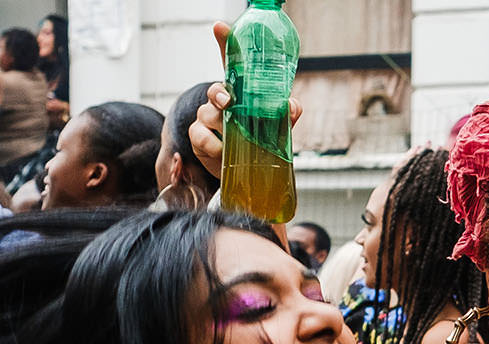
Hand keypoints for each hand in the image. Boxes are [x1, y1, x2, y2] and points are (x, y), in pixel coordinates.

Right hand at [189, 22, 304, 182]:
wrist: (246, 172)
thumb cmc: (259, 142)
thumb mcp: (277, 128)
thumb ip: (286, 115)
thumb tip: (291, 105)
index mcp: (239, 92)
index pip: (230, 62)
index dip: (224, 42)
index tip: (220, 27)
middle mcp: (220, 100)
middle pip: (215, 89)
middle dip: (220, 94)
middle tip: (228, 102)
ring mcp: (206, 117)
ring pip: (209, 113)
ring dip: (223, 126)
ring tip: (235, 140)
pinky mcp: (197, 137)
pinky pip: (201, 136)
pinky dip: (214, 146)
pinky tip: (222, 152)